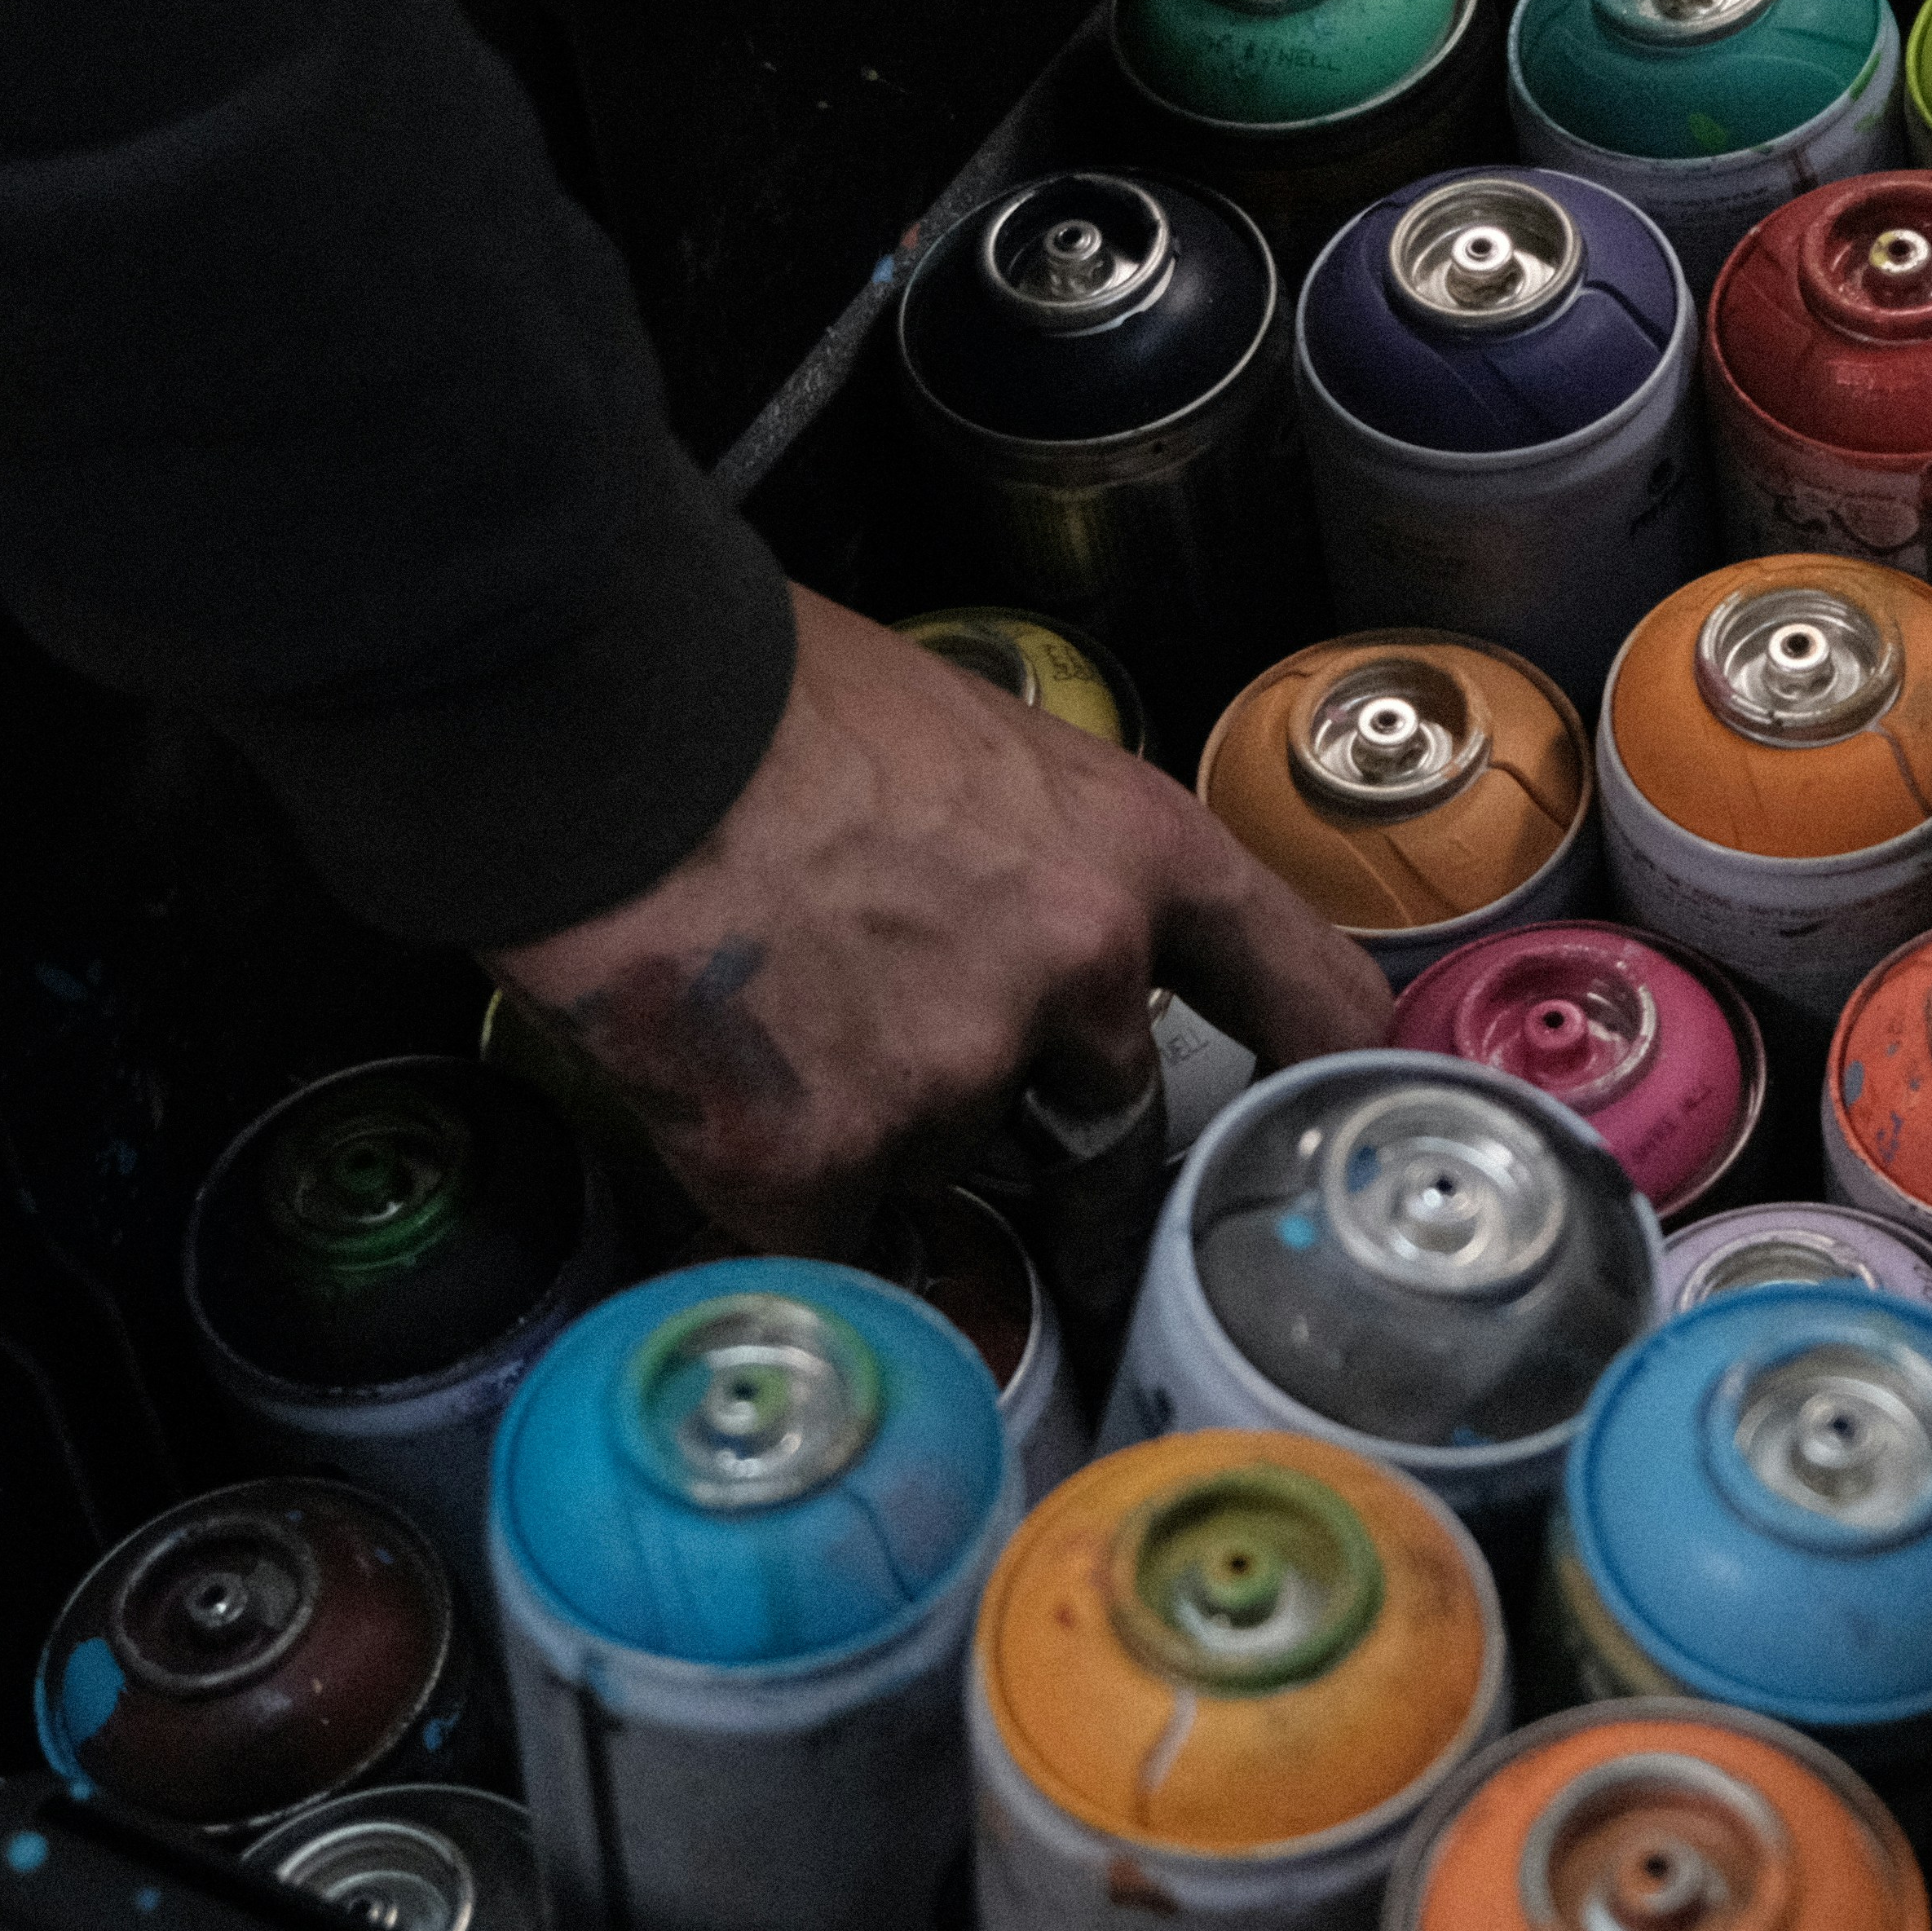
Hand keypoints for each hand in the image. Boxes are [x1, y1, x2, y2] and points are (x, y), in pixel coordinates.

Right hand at [485, 588, 1384, 1250]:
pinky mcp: (823, 1160)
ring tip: (784, 1030)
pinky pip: (829, 1233)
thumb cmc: (773, 697)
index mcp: (1139, 857)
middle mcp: (1081, 980)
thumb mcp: (980, 751)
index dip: (1322, 1081)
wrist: (609, 718)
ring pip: (946, 1166)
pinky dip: (779, 1196)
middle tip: (992, 1154)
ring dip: (883, 1137)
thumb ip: (1043, 865)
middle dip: (1059, 1161)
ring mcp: (955, 1079)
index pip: (1312, 999)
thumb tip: (1038, 947)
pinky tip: (722, 1107)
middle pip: (1115, 1131)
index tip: (1317, 1134)